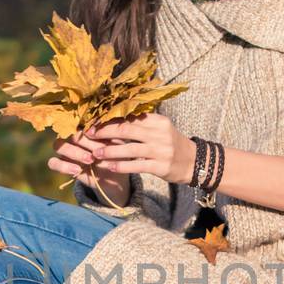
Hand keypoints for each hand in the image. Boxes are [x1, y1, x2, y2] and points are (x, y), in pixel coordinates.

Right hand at [47, 128, 126, 197]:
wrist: (114, 176)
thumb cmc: (116, 155)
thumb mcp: (117, 143)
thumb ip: (109, 132)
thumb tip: (98, 125)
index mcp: (84, 127)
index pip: (81, 123)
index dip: (89, 130)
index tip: (99, 138)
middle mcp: (72, 136)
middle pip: (70, 134)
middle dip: (84, 143)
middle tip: (96, 154)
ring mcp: (65, 150)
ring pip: (58, 145)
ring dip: (73, 152)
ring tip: (89, 161)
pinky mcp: (61, 163)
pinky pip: (52, 162)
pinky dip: (63, 166)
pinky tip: (77, 170)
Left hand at [75, 114, 194, 184]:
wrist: (194, 162)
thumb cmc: (170, 144)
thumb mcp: (159, 129)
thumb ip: (141, 124)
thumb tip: (113, 118)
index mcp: (157, 121)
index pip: (130, 117)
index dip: (110, 119)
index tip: (94, 121)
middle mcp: (159, 133)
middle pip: (127, 129)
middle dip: (105, 131)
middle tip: (89, 134)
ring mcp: (161, 150)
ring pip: (130, 149)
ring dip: (110, 151)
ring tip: (95, 153)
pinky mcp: (161, 166)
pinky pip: (137, 165)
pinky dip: (121, 166)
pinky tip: (109, 167)